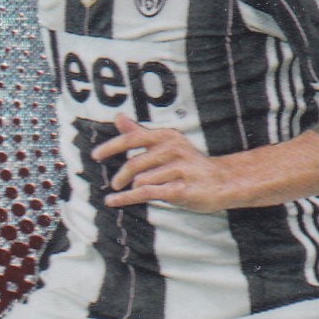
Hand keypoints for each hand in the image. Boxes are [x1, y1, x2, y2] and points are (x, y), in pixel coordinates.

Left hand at [91, 113, 228, 211]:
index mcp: (167, 136)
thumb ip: (140, 133)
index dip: (111, 147)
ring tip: (143, 191)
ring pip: (141, 181)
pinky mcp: (180, 190)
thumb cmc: (189, 164)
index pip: (132, 138)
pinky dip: (125, 199)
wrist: (222, 181)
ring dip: (136, 189)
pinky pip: (146, 194)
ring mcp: (178, 170)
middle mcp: (172, 150)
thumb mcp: (166, 144)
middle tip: (116, 184)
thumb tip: (118, 117)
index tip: (95, 155)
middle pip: (134, 164)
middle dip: (121, 176)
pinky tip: (112, 201)